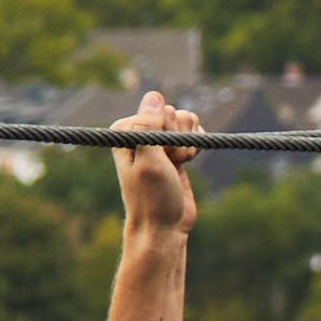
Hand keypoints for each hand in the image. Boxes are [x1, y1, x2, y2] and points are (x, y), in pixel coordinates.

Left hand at [108, 88, 202, 237]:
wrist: (163, 226)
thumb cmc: (152, 197)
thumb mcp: (148, 160)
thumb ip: (148, 126)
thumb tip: (154, 95)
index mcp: (125, 130)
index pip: (158, 110)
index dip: (166, 134)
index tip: (159, 158)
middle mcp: (140, 130)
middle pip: (174, 113)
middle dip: (178, 140)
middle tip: (168, 165)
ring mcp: (158, 139)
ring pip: (187, 121)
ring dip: (187, 145)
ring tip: (176, 166)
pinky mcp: (174, 147)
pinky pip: (194, 131)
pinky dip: (195, 146)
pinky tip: (186, 163)